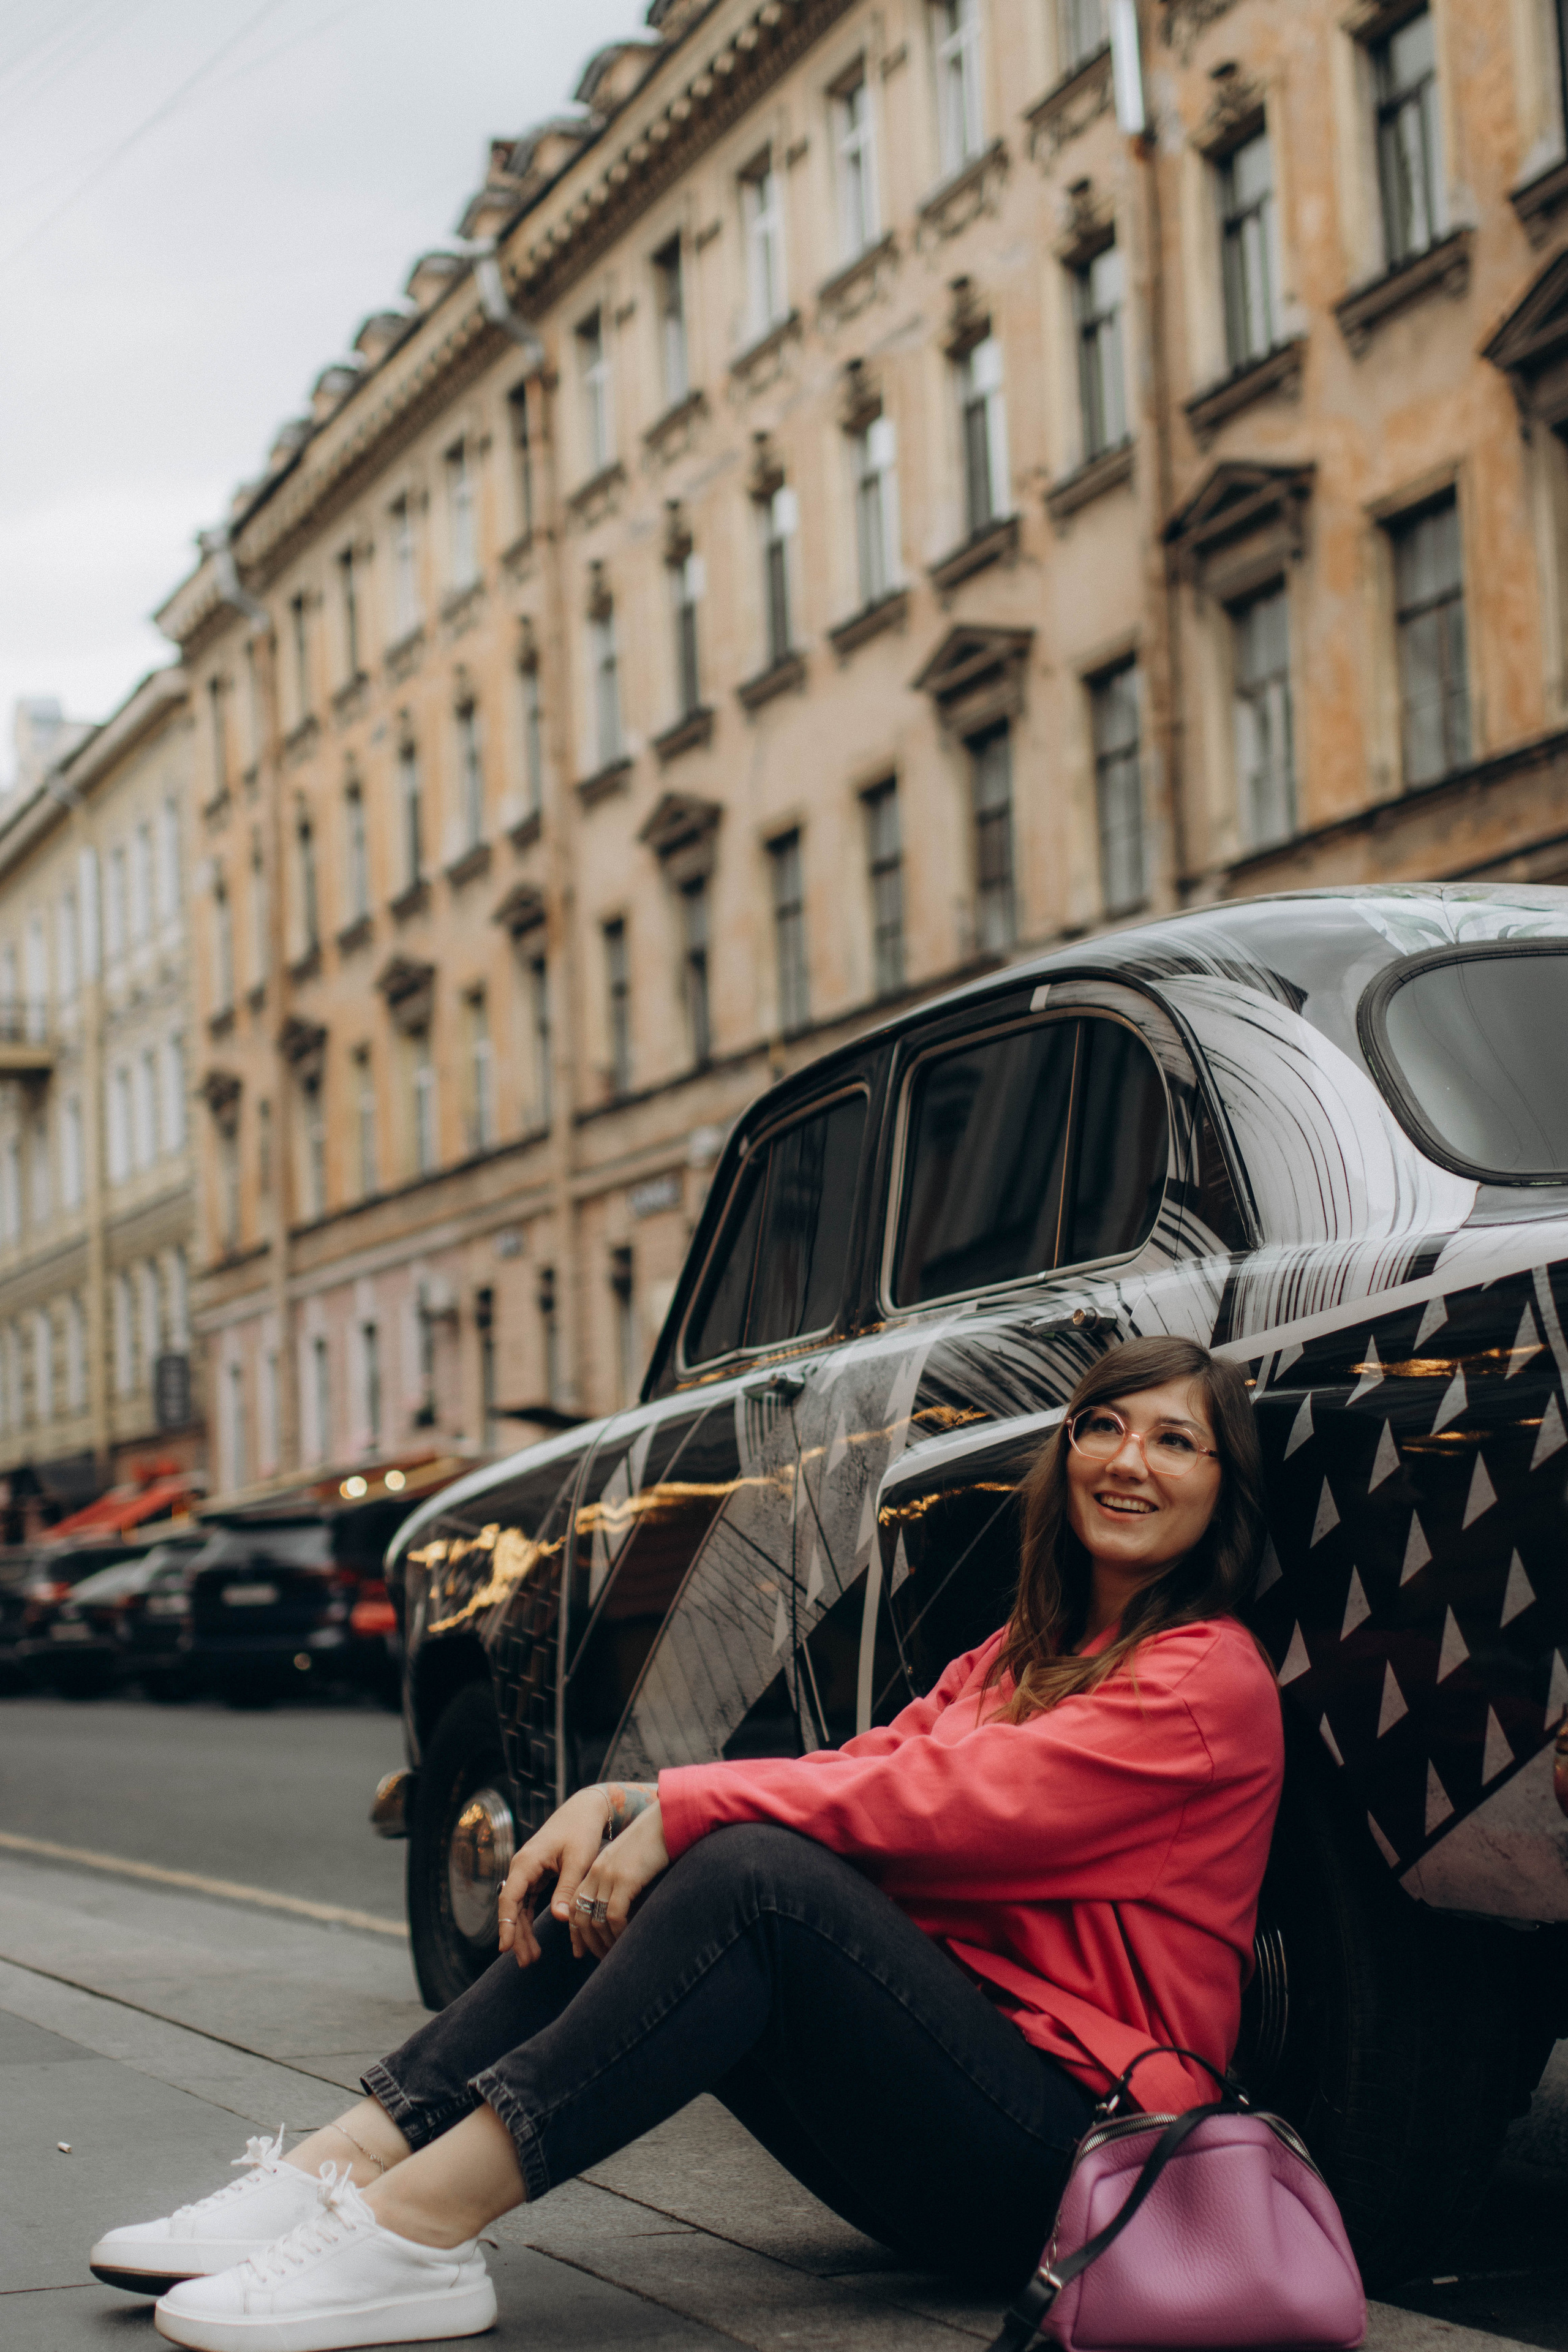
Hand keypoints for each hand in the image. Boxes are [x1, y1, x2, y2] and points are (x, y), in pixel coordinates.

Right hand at [496, 1786, 610, 1967]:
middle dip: (516, 1935)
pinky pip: (526, 1902)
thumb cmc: (582, 1832)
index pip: (509, 1898)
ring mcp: (527, 1871)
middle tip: (525, 1962)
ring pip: (518, 1907)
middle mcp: (522, 1866)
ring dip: (522, 1932)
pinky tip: (533, 1940)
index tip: (506, 1948)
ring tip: (531, 1958)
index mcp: (527, 1861)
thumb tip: (559, 1919)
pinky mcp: (536, 1874)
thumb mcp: (578, 1860)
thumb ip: (567, 1889)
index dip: (506, 1924)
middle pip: (511, 1907)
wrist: (585, 1810)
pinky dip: (528, 1921)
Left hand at [563, 1802, 669, 1959]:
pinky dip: (619, 1932)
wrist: (668, 1820)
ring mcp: (610, 1875)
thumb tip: (619, 1914)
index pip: (576, 1905)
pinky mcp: (626, 1878)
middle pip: (580, 1915)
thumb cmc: (655, 1844)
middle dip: (587, 1942)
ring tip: (615, 1955)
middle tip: (600, 1959)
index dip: (577, 1931)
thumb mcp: (630, 1864)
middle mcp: (597, 1872)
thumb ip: (620, 1884)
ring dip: (604, 1942)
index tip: (583, 1951)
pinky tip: (628, 1940)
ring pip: (596, 1919)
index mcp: (596, 1868)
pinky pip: (615, 1915)